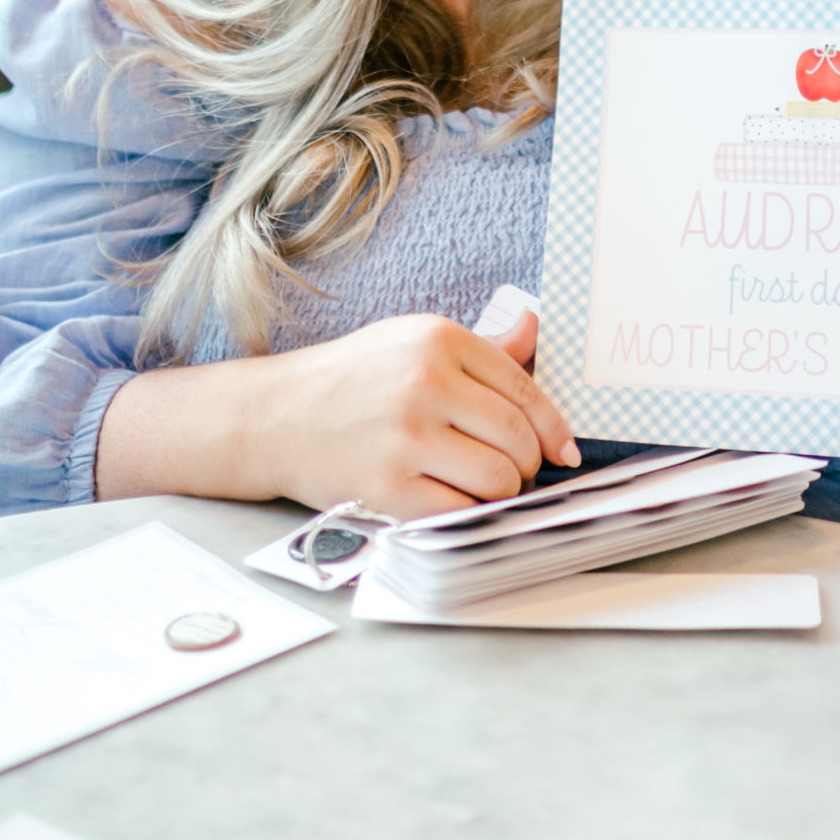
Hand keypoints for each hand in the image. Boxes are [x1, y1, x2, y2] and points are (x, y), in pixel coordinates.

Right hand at [253, 310, 578, 516]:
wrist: (276, 416)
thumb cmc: (353, 379)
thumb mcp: (413, 343)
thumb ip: (481, 346)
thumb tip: (536, 327)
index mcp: (438, 340)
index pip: (524, 387)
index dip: (552, 426)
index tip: (562, 449)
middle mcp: (426, 383)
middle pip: (517, 438)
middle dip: (528, 463)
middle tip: (516, 471)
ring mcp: (407, 437)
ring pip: (498, 479)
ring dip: (501, 492)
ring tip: (480, 485)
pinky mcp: (389, 487)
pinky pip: (461, 511)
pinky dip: (467, 512)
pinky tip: (451, 498)